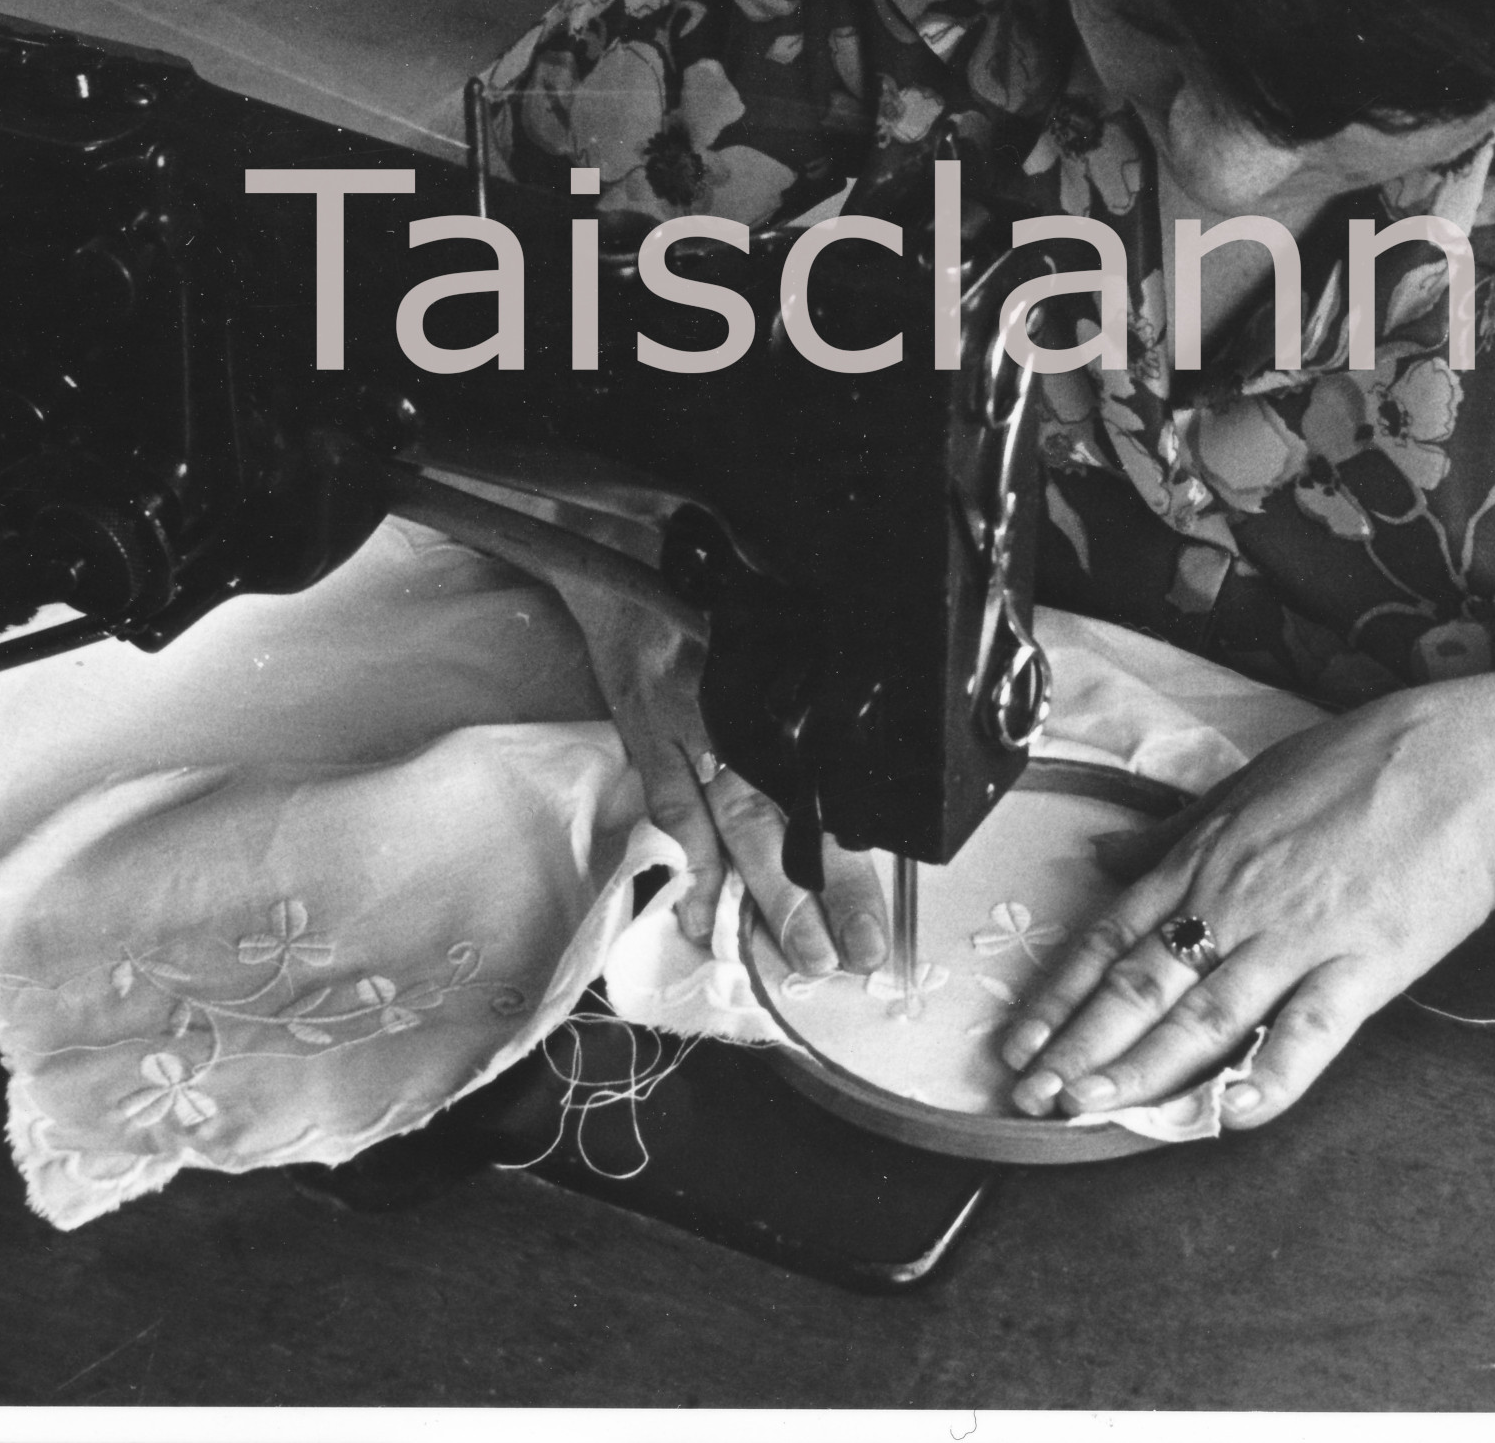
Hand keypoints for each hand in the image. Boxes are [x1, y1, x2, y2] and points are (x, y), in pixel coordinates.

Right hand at [541, 570, 894, 978]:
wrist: (618, 537)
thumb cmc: (710, 573)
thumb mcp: (774, 613)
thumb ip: (815, 672)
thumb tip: (862, 759)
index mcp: (780, 678)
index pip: (826, 781)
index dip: (851, 851)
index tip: (875, 911)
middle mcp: (739, 703)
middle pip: (786, 814)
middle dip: (819, 892)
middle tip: (848, 956)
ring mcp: (686, 720)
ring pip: (735, 821)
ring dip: (766, 894)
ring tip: (797, 957)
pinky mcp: (645, 727)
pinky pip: (670, 807)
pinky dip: (689, 864)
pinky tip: (701, 919)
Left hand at [997, 668, 1494, 1127]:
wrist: (1475, 763)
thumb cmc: (1367, 760)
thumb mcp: (1252, 780)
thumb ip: (1175, 831)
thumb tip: (1106, 855)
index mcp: (1206, 855)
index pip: (1111, 936)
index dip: (1059, 995)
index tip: (1018, 1039)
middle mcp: (1236, 899)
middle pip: (1140, 985)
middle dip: (1079, 1047)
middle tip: (1031, 1096)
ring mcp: (1298, 936)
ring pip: (1203, 1015)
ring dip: (1140, 1070)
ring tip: (1091, 1111)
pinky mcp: (1364, 965)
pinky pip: (1306, 1032)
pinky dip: (1267, 1075)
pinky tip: (1229, 1114)